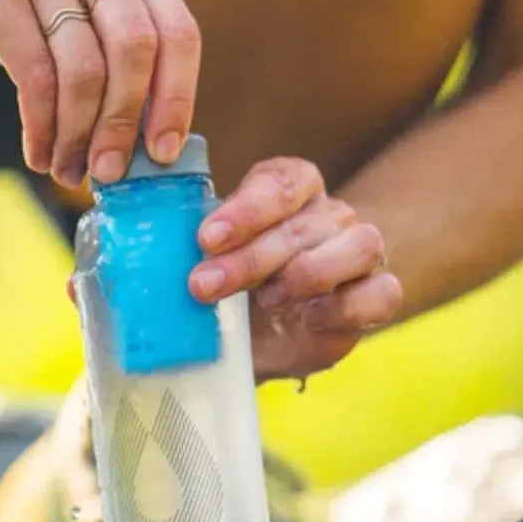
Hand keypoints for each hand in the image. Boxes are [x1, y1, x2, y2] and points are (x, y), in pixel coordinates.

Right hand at [0, 0, 200, 186]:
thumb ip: (109, 47)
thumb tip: (139, 140)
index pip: (177, 32)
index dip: (178, 100)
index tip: (163, 152)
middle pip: (135, 53)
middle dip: (125, 125)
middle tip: (111, 173)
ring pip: (84, 72)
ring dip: (78, 137)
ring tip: (67, 172)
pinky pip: (35, 79)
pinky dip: (41, 128)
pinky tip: (38, 153)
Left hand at [189, 158, 402, 381]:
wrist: (265, 340)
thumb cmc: (235, 290)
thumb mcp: (210, 264)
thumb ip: (193, 249)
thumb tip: (142, 249)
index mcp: (290, 192)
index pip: (282, 181)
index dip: (247, 208)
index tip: (206, 238)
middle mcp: (329, 215)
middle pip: (303, 223)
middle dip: (250, 257)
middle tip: (204, 285)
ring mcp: (359, 253)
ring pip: (358, 245)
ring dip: (306, 274)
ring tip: (266, 300)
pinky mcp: (377, 295)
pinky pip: (380, 292)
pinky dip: (344, 306)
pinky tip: (309, 317)